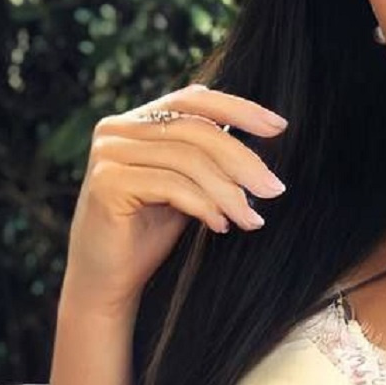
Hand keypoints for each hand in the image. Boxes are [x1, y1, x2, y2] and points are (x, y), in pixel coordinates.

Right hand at [62, 84, 288, 316]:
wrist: (108, 284)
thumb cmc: (148, 236)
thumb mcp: (184, 187)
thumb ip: (206, 157)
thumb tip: (263, 131)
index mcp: (135, 122)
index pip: (193, 100)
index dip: (239, 109)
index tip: (278, 127)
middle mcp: (117, 130)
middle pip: (195, 130)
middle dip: (242, 160)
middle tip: (274, 189)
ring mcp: (108, 154)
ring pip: (188, 160)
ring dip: (228, 191)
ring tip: (251, 219)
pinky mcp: (107, 183)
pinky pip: (171, 185)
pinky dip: (204, 205)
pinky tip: (221, 225)